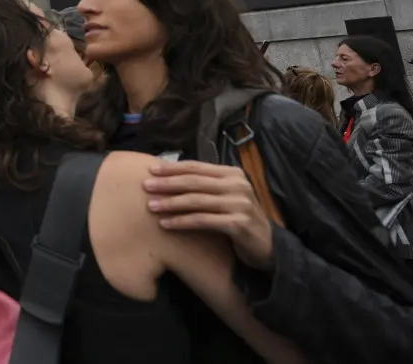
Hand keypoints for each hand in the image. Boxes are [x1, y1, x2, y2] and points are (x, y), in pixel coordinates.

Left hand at [143, 161, 274, 270]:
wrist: (266, 246)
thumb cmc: (238, 218)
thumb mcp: (225, 196)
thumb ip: (206, 185)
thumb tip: (169, 176)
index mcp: (233, 174)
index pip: (196, 167)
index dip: (172, 168)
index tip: (150, 169)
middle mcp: (238, 185)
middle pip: (194, 181)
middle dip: (167, 183)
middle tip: (145, 186)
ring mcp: (239, 204)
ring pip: (196, 200)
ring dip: (170, 203)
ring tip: (150, 206)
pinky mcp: (238, 223)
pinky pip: (202, 220)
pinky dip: (181, 221)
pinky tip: (165, 224)